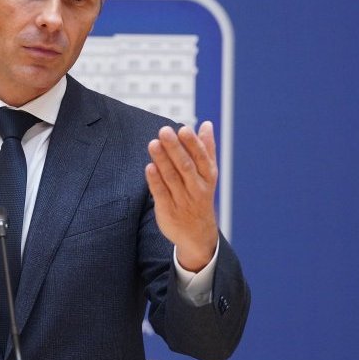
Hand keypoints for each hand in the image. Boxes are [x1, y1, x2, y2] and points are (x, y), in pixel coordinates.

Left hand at [145, 121, 219, 271]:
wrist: (198, 235)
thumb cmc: (201, 197)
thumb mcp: (209, 175)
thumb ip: (206, 149)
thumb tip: (206, 124)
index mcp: (208, 177)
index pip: (201, 158)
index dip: (192, 144)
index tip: (183, 129)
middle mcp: (196, 188)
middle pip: (185, 166)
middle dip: (175, 148)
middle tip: (164, 131)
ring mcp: (182, 200)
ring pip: (171, 178)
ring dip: (162, 160)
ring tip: (153, 143)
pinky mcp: (168, 210)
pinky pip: (161, 194)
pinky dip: (155, 181)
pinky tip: (149, 167)